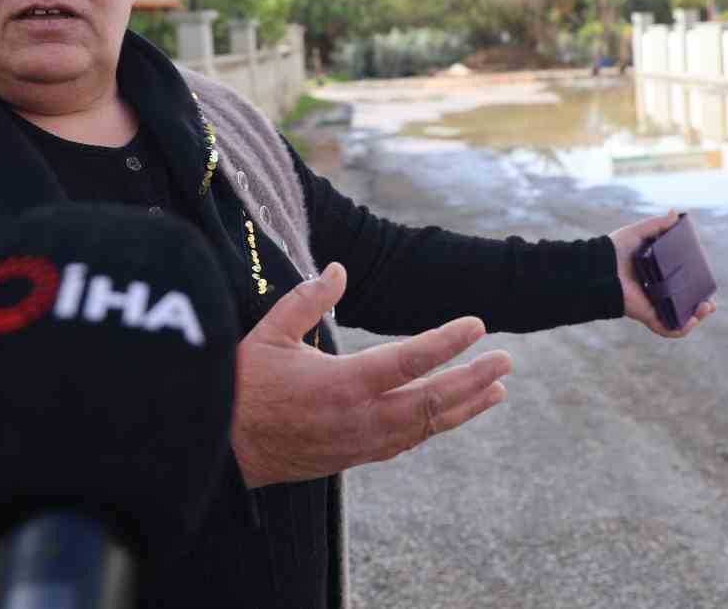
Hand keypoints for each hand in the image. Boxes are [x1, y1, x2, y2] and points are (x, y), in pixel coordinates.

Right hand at [231, 262, 512, 488]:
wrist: (220, 449)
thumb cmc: (242, 385)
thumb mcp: (269, 332)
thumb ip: (307, 299)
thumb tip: (339, 269)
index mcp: (341, 384)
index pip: (409, 361)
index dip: (448, 342)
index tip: (477, 325)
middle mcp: (360, 419)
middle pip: (432, 400)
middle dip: (474, 379)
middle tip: (507, 360)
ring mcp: (360, 443)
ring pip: (425, 426)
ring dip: (464, 407)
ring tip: (496, 390)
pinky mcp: (354, 457)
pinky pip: (407, 442)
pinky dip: (434, 425)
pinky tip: (449, 414)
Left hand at [608, 209, 716, 338]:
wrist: (598, 267)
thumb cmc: (614, 250)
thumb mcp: (638, 233)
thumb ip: (656, 225)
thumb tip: (674, 213)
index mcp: (658, 275)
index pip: (682, 283)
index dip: (697, 285)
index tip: (708, 284)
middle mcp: (657, 292)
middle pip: (684, 303)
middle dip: (701, 305)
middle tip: (710, 303)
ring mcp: (652, 305)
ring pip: (679, 318)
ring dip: (696, 317)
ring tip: (706, 308)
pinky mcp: (646, 315)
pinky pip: (665, 328)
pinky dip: (679, 328)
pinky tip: (691, 320)